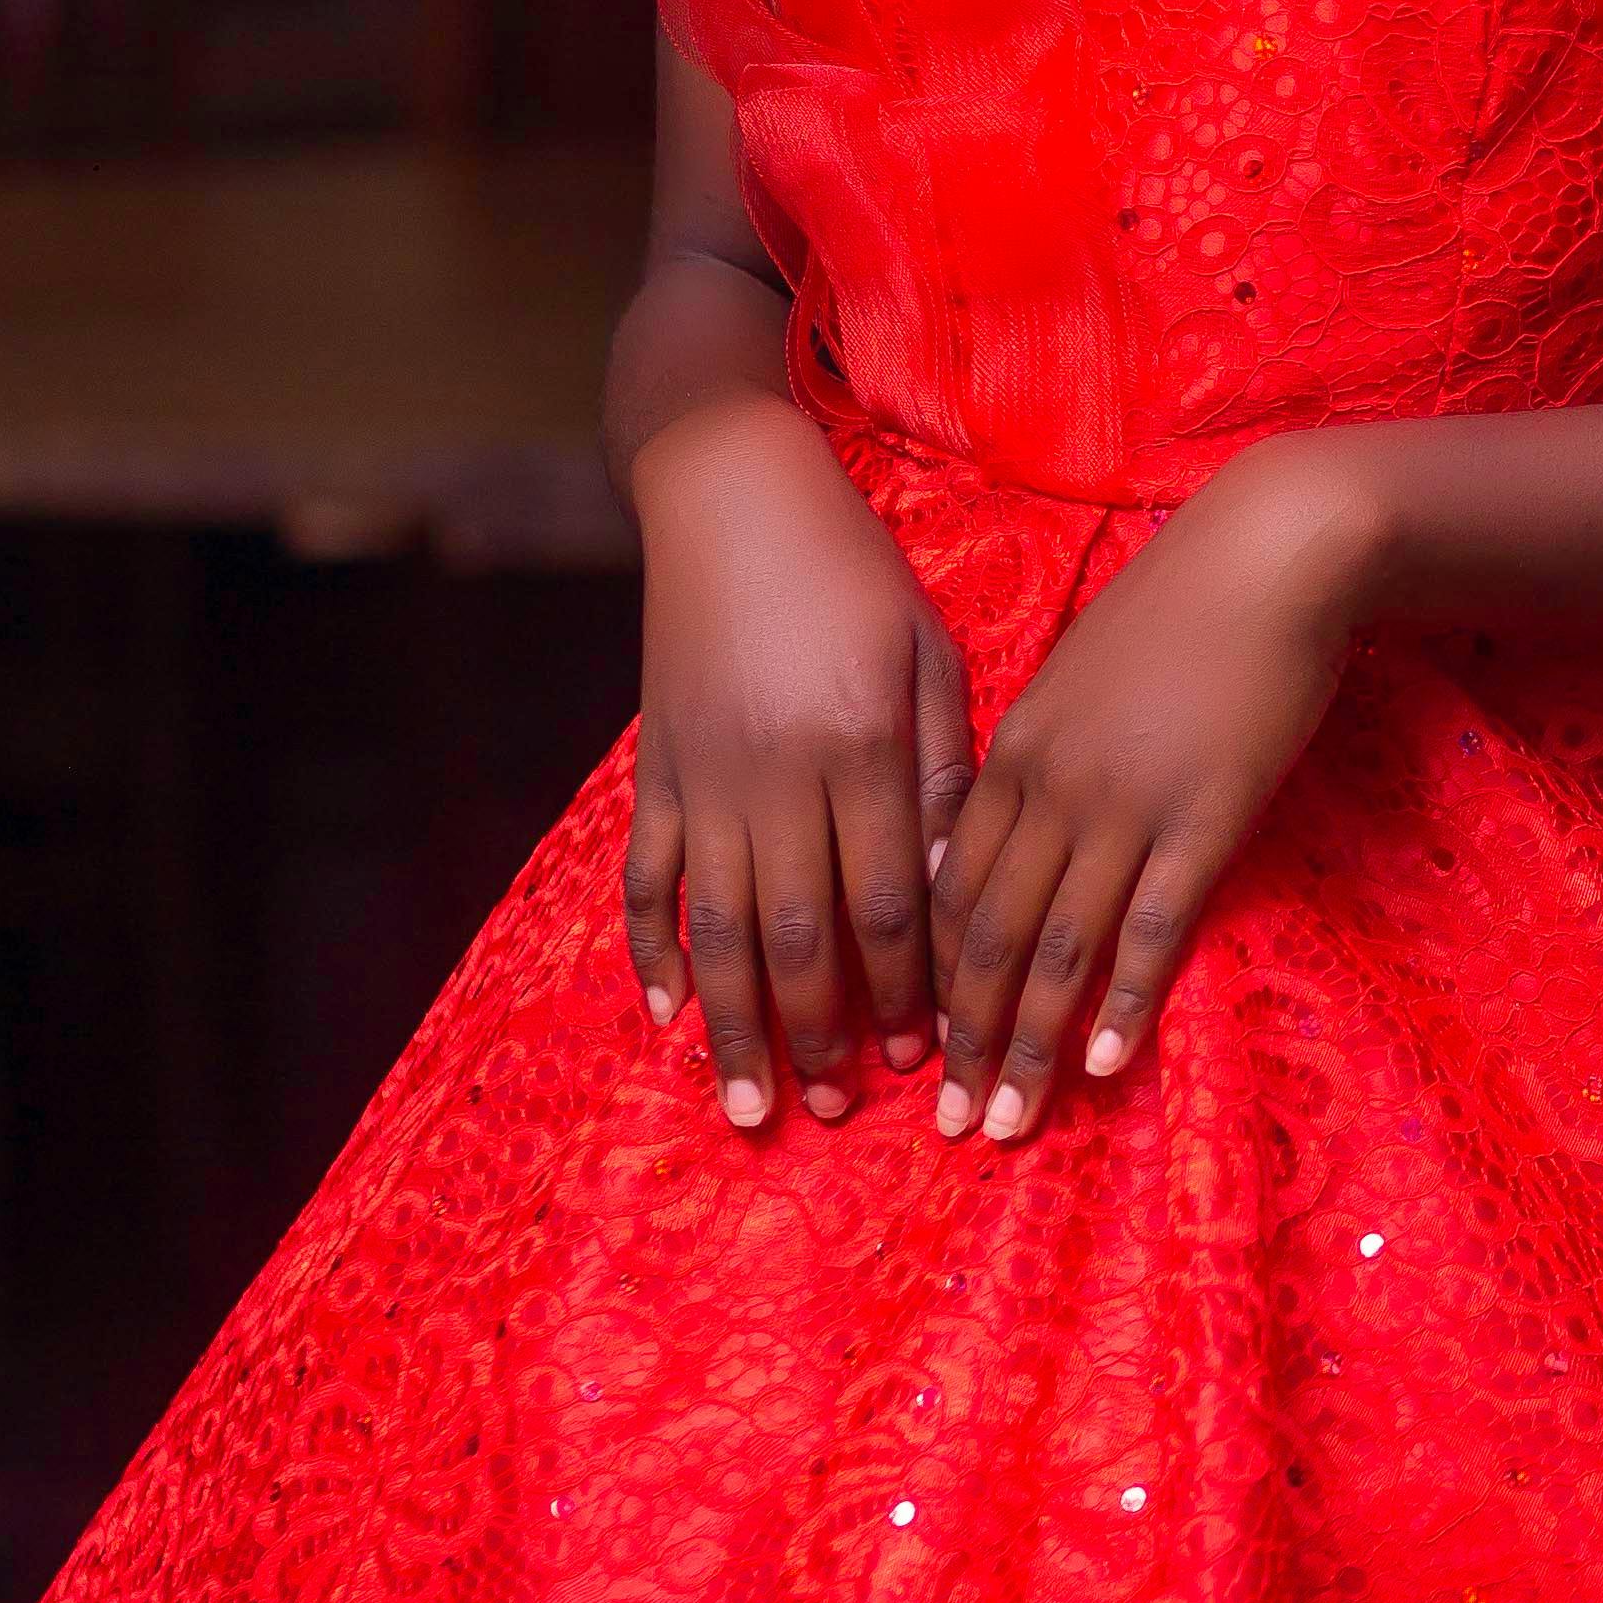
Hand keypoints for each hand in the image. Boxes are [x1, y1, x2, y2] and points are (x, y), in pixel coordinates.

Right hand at [622, 394, 974, 1133]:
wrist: (730, 494)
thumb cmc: (851, 569)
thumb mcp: (926, 649)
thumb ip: (944, 763)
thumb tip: (958, 878)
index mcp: (857, 744)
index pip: (889, 900)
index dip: (909, 986)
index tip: (930, 1051)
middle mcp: (774, 774)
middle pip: (799, 935)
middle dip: (825, 1032)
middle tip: (845, 1108)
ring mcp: (703, 777)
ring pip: (717, 930)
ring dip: (736, 1027)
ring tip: (754, 1103)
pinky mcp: (654, 768)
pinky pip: (644, 878)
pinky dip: (651, 951)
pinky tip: (668, 1015)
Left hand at [925, 433, 1384, 1142]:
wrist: (1269, 555)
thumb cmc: (1177, 612)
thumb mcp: (1077, 682)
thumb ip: (1035, 762)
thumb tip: (1005, 835)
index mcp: (1013, 755)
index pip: (949, 893)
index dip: (933, 982)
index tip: (924, 1053)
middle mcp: (1052, 790)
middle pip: (990, 937)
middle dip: (966, 1040)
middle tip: (952, 1124)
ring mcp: (1126, 807)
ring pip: (1059, 948)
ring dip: (1031, 1045)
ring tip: (1012, 1123)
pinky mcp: (1203, 817)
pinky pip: (1152, 925)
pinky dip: (1125, 1000)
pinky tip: (1110, 1060)